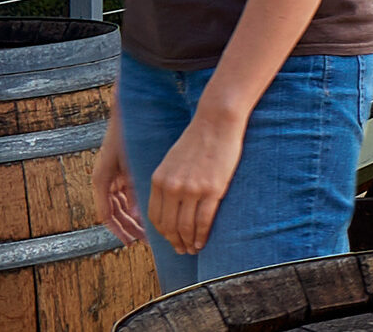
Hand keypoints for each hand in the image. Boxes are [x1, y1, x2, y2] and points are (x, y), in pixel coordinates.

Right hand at [92, 127, 142, 248]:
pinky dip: (134, 205)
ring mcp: (111, 177)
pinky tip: (146, 213)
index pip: (106, 215)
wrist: (128, 113)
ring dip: (132, 219)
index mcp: (101, 181)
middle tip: (144, 240)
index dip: (118, 230)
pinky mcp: (120, 172)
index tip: (131, 242)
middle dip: (128, 227)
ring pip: (120, 205)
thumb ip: (132, 189)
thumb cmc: (128, 137)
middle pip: (114, 213)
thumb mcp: (130, 166)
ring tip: (148, 231)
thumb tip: (135, 216)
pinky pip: (125, 194)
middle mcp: (104, 181)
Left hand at [147, 108, 247, 257]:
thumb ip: (167, 180)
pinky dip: (202, 235)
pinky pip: (204, 220)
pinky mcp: (212, 189)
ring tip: (193, 250)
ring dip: (188, 242)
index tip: (170, 239)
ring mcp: (191, 189)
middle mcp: (171, 187)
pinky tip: (203, 242)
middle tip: (182, 250)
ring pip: (185, 226)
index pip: (155, 216)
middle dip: (174, 241)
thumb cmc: (199, 139)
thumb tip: (169, 201)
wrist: (217, 122)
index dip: (162, 233)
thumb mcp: (172, 160)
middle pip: (169, 225)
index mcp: (159, 180)